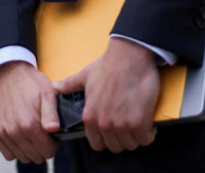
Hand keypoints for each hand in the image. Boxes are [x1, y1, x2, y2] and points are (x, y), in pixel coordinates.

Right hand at [0, 62, 60, 162]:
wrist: (9, 73)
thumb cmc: (31, 83)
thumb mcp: (48, 93)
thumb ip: (51, 114)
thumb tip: (54, 130)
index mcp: (28, 123)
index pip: (48, 151)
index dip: (54, 145)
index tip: (53, 135)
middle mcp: (14, 130)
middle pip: (36, 156)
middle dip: (43, 147)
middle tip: (43, 133)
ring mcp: (3, 132)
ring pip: (22, 157)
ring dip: (30, 149)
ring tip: (32, 133)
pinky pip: (7, 154)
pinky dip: (16, 149)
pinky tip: (21, 136)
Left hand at [53, 37, 158, 152]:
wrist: (129, 57)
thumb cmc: (108, 65)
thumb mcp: (85, 76)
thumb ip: (70, 85)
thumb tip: (56, 87)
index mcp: (90, 116)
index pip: (97, 144)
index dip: (106, 139)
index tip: (114, 130)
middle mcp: (104, 123)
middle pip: (116, 147)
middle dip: (123, 139)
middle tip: (128, 125)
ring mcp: (122, 124)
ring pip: (131, 145)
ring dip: (136, 136)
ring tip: (138, 122)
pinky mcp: (139, 122)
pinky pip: (145, 139)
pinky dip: (148, 133)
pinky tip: (148, 123)